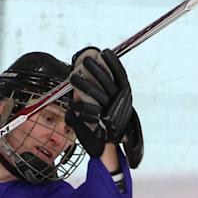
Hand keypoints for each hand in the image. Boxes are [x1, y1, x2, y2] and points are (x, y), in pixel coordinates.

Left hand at [66, 47, 143, 168]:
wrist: (111, 145)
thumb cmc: (111, 122)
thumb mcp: (116, 105)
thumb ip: (107, 91)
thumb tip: (93, 74)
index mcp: (125, 96)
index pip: (120, 76)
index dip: (113, 63)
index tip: (105, 52)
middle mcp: (120, 103)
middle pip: (106, 81)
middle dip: (94, 69)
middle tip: (84, 60)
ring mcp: (110, 112)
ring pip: (94, 94)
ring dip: (82, 84)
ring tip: (72, 77)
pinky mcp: (100, 122)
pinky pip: (88, 111)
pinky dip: (78, 106)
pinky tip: (72, 102)